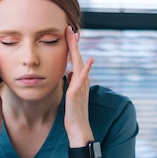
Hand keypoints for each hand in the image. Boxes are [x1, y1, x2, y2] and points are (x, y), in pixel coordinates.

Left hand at [64, 26, 94, 145]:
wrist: (78, 129)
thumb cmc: (73, 114)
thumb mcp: (71, 94)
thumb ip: (71, 83)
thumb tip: (69, 72)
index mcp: (79, 80)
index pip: (75, 60)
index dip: (71, 47)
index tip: (68, 34)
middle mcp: (82, 81)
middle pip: (78, 58)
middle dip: (73, 43)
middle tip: (69, 28)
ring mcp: (80, 86)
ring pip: (79, 64)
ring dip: (76, 50)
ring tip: (74, 36)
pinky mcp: (77, 93)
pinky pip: (82, 79)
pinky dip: (86, 69)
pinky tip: (89, 60)